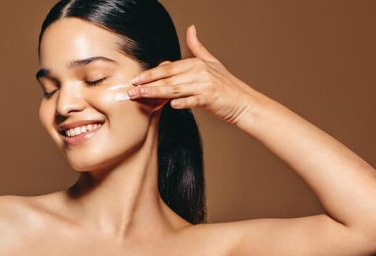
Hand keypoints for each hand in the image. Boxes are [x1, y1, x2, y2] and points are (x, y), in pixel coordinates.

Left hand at [127, 24, 257, 124]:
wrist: (243, 102)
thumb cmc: (226, 85)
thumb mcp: (212, 62)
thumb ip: (197, 47)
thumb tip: (191, 29)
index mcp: (196, 64)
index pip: (168, 68)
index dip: (151, 74)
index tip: (136, 79)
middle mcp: (199, 73)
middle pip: (168, 79)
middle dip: (148, 84)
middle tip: (131, 90)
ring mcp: (204, 85)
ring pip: (175, 90)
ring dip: (156, 93)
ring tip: (141, 97)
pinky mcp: (210, 99)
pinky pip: (193, 100)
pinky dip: (183, 102)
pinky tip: (171, 105)